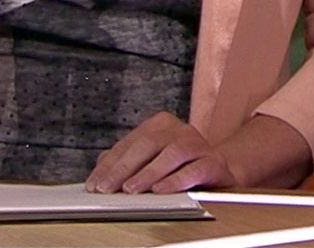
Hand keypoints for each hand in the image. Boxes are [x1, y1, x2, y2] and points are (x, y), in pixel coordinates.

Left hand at [85, 113, 237, 194]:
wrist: (219, 171)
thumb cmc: (181, 165)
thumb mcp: (151, 159)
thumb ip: (127, 160)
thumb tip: (100, 169)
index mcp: (160, 124)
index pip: (129, 143)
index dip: (110, 164)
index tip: (94, 183)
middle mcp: (179, 129)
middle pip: (147, 144)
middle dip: (123, 168)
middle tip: (107, 187)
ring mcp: (197, 143)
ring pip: (170, 154)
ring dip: (148, 173)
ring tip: (131, 189)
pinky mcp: (213, 162)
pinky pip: (193, 170)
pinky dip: (175, 181)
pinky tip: (160, 190)